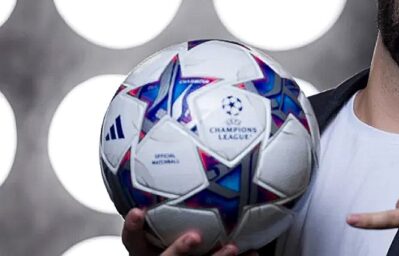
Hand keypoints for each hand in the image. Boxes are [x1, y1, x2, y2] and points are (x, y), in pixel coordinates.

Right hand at [122, 208, 256, 255]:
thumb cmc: (172, 241)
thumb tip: (183, 162)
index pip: (133, 241)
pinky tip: (254, 253)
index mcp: (148, 251)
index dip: (133, 227)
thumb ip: (166, 206)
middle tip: (194, 236)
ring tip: (232, 247)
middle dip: (178, 250)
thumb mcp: (162, 227)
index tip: (138, 211)